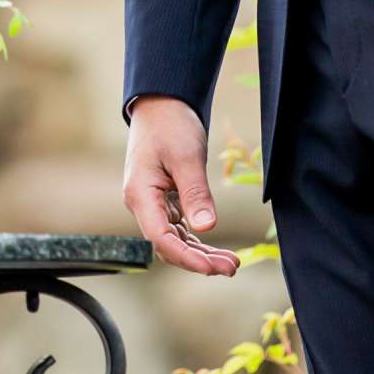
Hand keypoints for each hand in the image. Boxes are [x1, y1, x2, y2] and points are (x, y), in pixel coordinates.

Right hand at [122, 96, 239, 277]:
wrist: (162, 104)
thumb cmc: (170, 125)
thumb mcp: (186, 157)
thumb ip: (195, 193)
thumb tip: (207, 227)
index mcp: (140, 195)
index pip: (161, 238)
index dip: (187, 258)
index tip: (213, 268)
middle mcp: (143, 204)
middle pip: (168, 245)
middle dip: (199, 260)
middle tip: (232, 268)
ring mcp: (152, 204)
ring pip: (175, 240)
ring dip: (201, 253)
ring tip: (231, 264)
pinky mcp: (164, 200)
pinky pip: (180, 228)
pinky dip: (198, 240)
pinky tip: (218, 250)